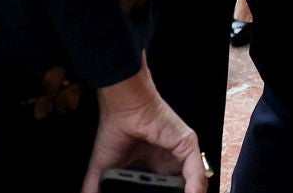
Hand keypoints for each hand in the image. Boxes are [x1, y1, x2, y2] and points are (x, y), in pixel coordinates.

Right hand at [80, 65, 210, 192]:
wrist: (122, 108)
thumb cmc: (114, 131)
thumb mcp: (103, 168)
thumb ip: (96, 188)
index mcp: (153, 165)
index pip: (163, 189)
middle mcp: (168, 160)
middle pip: (178, 187)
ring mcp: (178, 153)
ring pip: (191, 182)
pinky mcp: (186, 145)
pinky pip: (197, 171)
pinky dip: (196, 187)